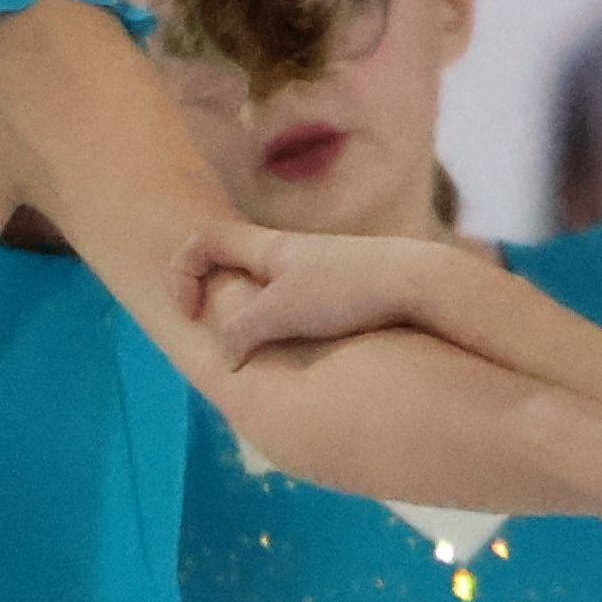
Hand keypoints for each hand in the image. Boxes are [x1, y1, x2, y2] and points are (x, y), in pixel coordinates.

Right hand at [193, 225, 467, 364]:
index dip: (180, 276)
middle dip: (219, 306)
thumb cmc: (346, 291)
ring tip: (270, 354)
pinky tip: (308, 354)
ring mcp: (319, 271)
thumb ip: (237, 333)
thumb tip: (228, 359)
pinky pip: (296, 308)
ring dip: (255, 326)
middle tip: (225, 341)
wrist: (420, 284)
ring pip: (266, 293)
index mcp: (268, 247)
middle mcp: (291, 253)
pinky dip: (287, 332)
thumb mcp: (276, 314)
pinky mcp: (344, 290)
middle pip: (232, 268)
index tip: (190, 315)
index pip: (202, 242)